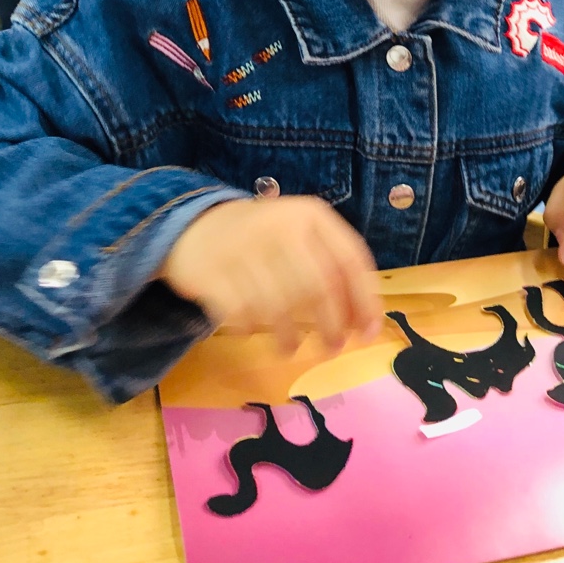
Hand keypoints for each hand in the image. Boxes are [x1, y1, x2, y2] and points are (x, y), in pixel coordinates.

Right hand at [161, 195, 382, 355]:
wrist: (193, 226)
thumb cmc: (262, 238)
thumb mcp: (300, 235)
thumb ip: (333, 268)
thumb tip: (364, 321)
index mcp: (310, 214)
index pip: (350, 258)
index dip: (364, 299)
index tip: (369, 332)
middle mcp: (281, 225)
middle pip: (319, 286)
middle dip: (332, 325)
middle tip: (334, 348)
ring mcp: (244, 247)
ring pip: (281, 306)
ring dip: (291, 336)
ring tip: (290, 347)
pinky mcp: (213, 272)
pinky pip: (243, 314)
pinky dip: (252, 328)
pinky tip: (253, 329)